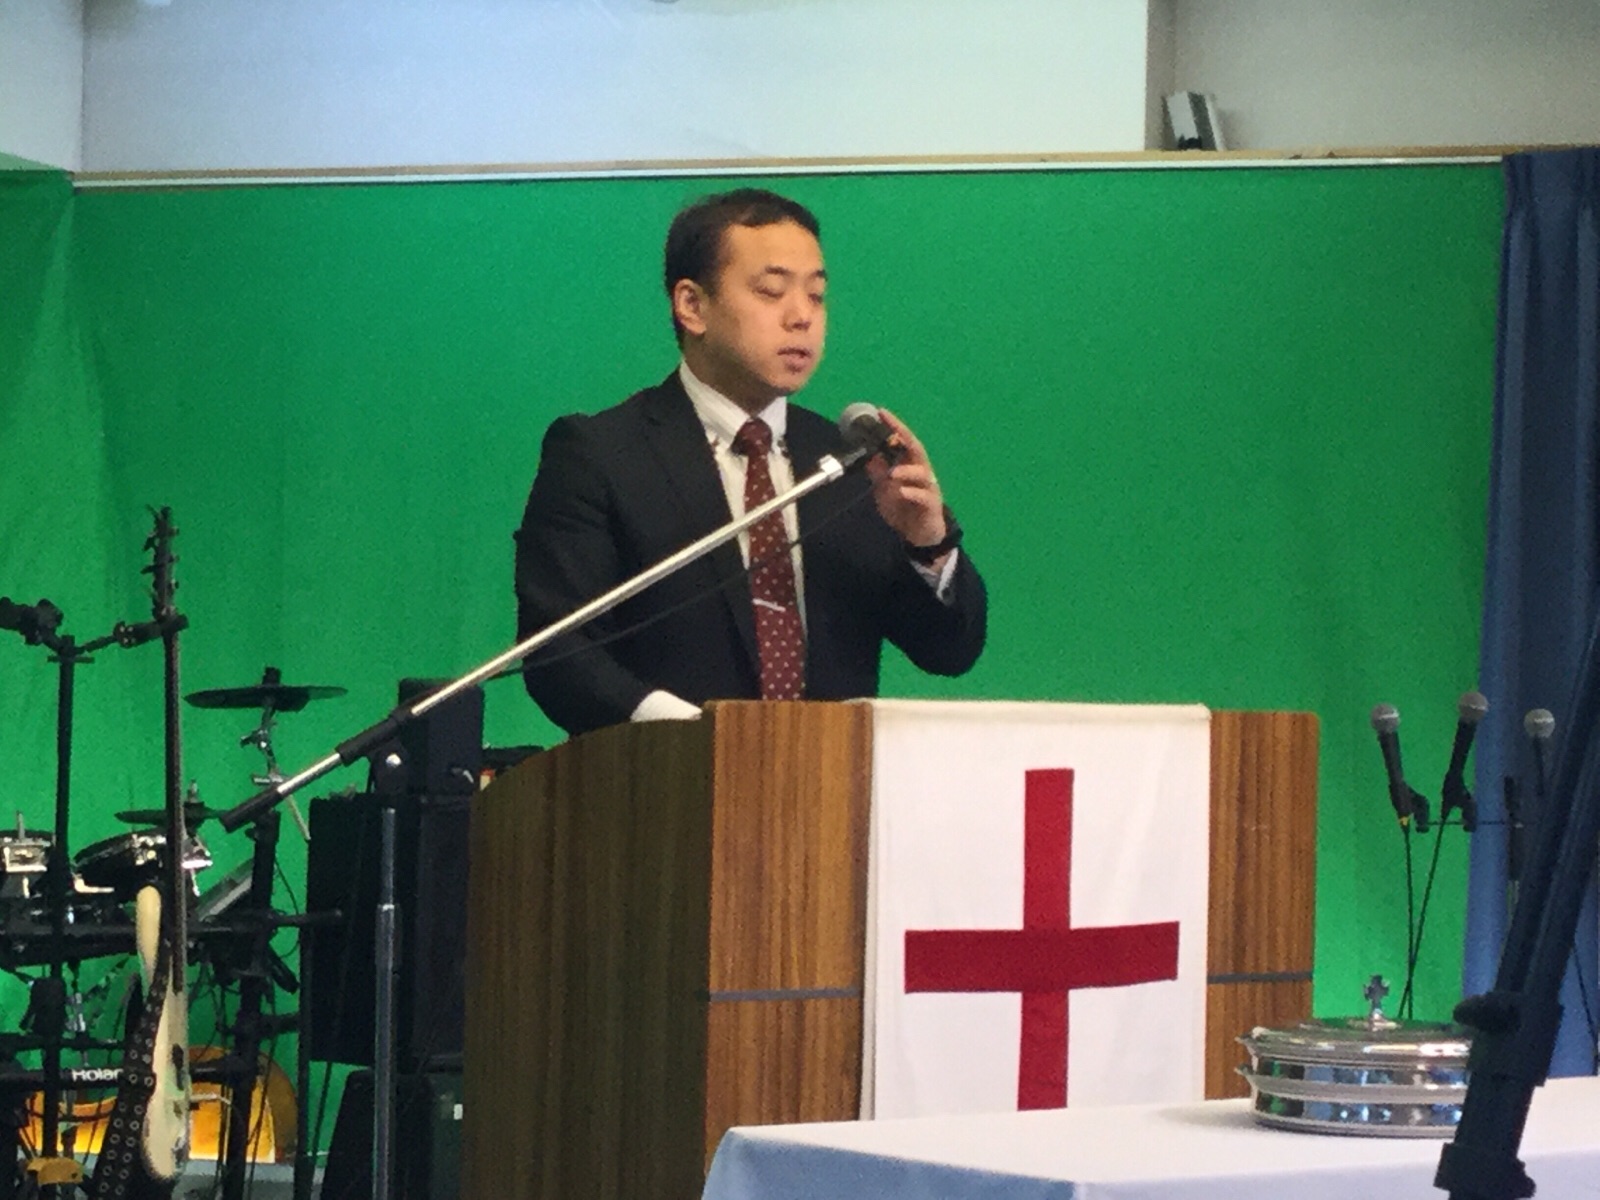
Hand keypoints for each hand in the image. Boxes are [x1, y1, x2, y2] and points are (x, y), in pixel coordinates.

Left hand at [864, 408, 947, 552]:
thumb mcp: (884, 490)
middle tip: (890, 428)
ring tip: (892, 473)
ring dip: (907, 470)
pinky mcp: (931, 506)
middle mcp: (922, 472)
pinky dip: (913, 493)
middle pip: (916, 450)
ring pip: (922, 474)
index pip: (903, 441)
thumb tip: (867, 455)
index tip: (881, 413)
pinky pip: (924, 497)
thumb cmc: (903, 508)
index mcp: (910, 465)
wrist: (919, 535)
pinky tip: (902, 492)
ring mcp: (929, 488)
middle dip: (904, 437)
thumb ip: (877, 473)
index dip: (894, 427)